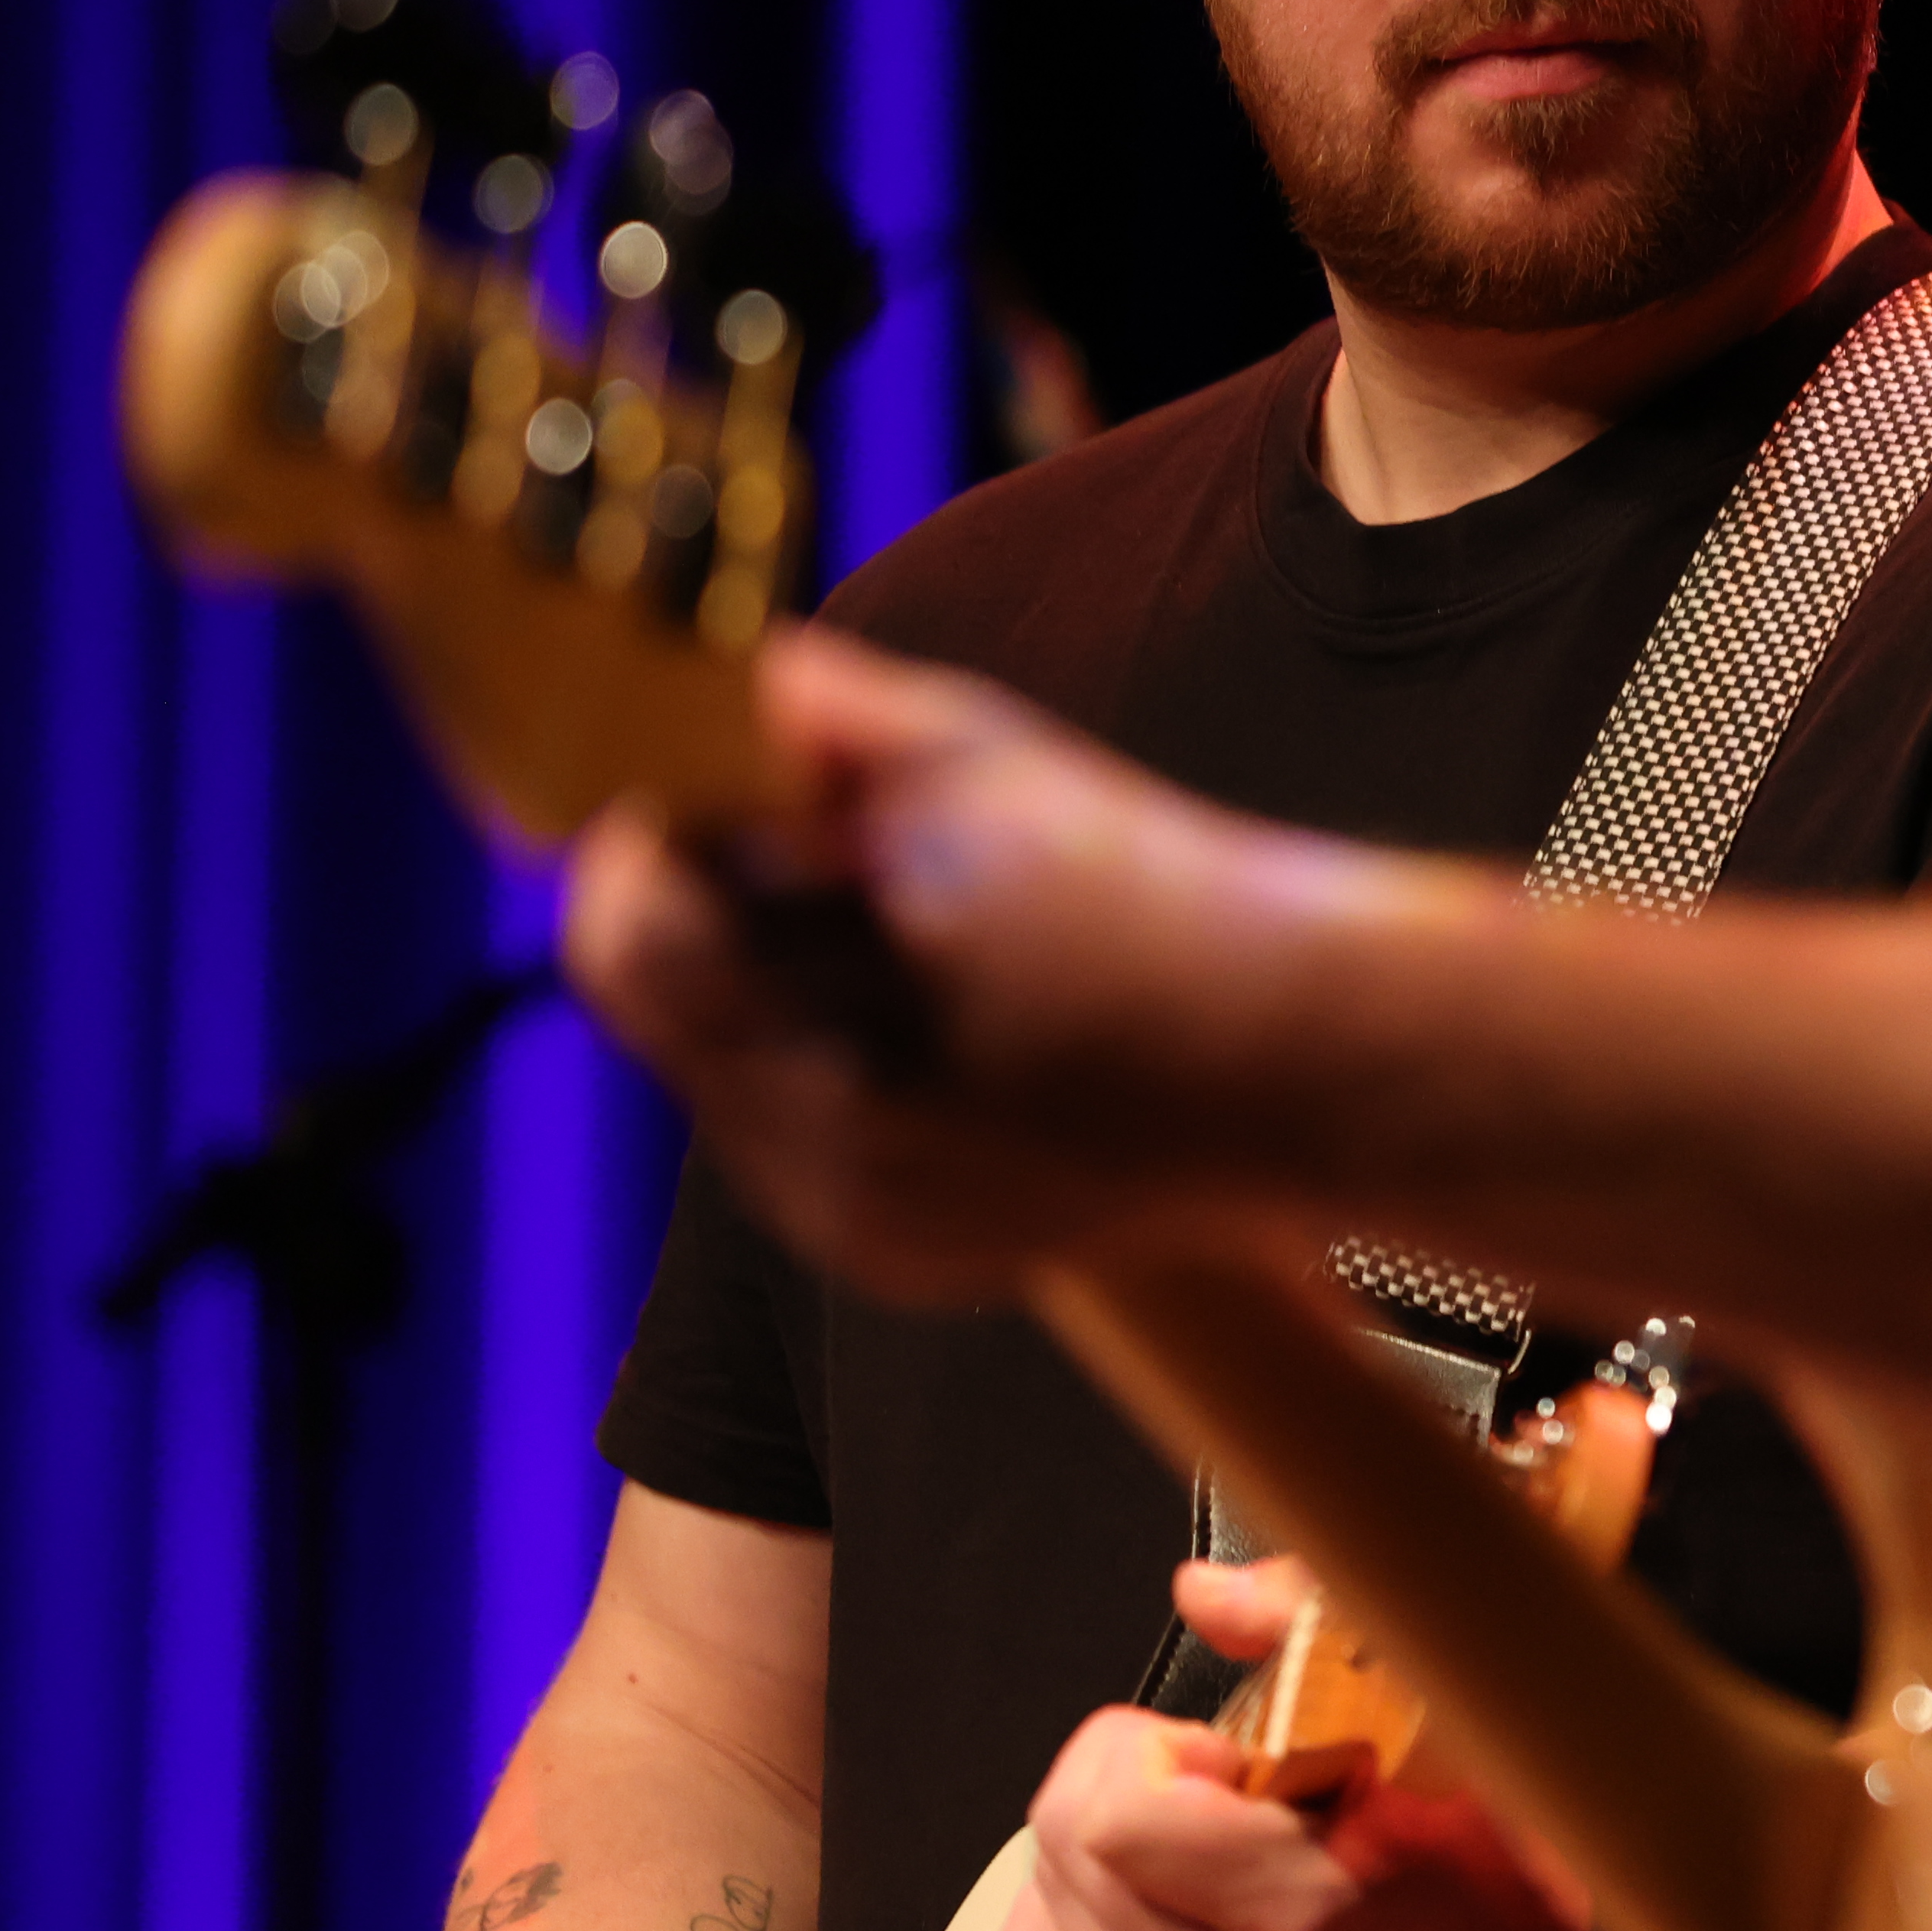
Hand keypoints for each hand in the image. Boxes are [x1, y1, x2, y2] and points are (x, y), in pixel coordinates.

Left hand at [566, 629, 1438, 1298]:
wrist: (1296, 1072)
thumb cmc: (1164, 898)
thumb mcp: (1013, 769)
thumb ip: (854, 718)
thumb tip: (750, 676)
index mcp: (873, 974)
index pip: (635, 927)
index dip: (640, 848)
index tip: (677, 801)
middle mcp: (851, 1114)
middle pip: (658, 1008)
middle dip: (689, 916)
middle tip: (758, 859)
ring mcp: (865, 1201)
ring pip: (714, 1081)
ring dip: (749, 1006)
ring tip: (872, 949)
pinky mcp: (893, 1254)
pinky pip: (784, 1156)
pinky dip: (810, 1087)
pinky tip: (912, 1040)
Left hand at [993, 1559, 1594, 1930]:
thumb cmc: (1489, 1883)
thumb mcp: (1446, 1731)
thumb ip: (1320, 1629)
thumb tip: (1201, 1591)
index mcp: (1302, 1909)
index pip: (1115, 1815)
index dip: (1153, 1751)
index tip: (1228, 1754)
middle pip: (1064, 1843)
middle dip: (1124, 1777)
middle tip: (1217, 1788)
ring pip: (1039, 1900)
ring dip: (1099, 1842)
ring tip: (1192, 1843)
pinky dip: (1070, 1911)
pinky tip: (1145, 1893)